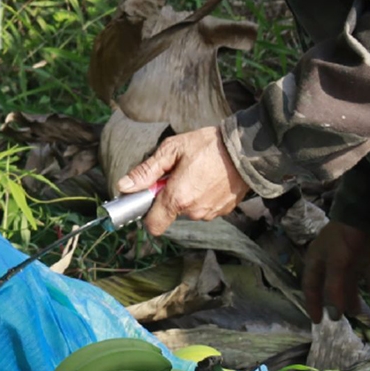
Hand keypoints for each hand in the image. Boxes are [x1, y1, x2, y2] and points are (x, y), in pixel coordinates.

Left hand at [117, 126, 246, 236]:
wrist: (246, 150)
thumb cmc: (208, 145)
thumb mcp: (172, 149)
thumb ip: (146, 171)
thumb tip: (123, 187)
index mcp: (178, 198)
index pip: (152, 225)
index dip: (146, 211)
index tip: (148, 194)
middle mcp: (194, 212)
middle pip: (170, 212)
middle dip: (169, 195)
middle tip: (177, 172)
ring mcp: (210, 213)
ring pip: (188, 209)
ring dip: (187, 194)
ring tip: (197, 171)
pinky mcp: (223, 211)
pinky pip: (204, 206)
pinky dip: (202, 195)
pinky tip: (209, 177)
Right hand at [300, 217, 369, 324]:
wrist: (368, 211)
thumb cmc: (346, 236)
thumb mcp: (337, 261)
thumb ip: (335, 287)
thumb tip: (334, 315)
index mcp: (318, 259)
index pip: (311, 285)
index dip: (312, 303)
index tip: (318, 321)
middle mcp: (331, 261)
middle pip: (331, 286)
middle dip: (335, 302)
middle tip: (342, 320)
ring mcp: (349, 258)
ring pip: (349, 283)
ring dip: (353, 297)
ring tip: (359, 313)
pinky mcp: (365, 255)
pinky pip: (367, 275)